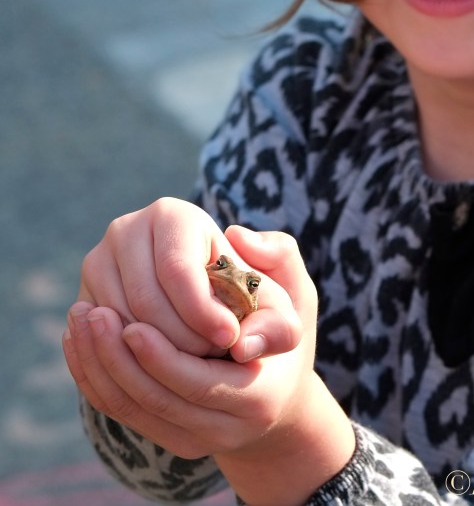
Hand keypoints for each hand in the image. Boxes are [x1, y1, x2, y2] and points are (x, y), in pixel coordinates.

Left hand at [64, 227, 354, 504]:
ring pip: (133, 408)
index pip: (199, 380)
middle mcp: (228, 428)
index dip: (162, 353)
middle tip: (91, 312)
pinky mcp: (170, 438)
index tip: (131, 321)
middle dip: (118, 356)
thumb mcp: (295, 293)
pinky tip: (78, 339)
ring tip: (80, 320)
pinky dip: (94, 379)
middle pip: (158, 396)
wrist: (275, 385)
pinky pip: (122, 414)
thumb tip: (237, 237)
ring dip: (99, 364)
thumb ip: (280, 259)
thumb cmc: (278, 325)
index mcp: (259, 395)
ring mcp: (196, 439)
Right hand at [73, 197, 300, 355]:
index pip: (178, 270)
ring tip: (198, 359)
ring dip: (159, 355)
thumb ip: (277, 309)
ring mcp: (97, 264)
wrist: (216, 316)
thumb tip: (242, 305)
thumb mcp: (280, 302)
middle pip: (144, 301)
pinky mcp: (84, 298)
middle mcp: (126, 230)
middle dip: (183, 339)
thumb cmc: (251, 303)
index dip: (203, 312)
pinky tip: (169, 368)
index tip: (229, 340)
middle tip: (214, 356)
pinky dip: (133, 363)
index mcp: (172, 215)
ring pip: (118, 326)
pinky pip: (100, 342)